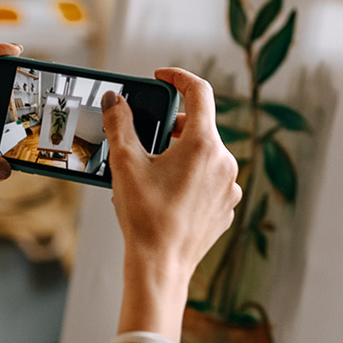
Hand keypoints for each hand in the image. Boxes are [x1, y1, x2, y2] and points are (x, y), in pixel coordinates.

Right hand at [105, 67, 240, 338]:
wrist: (161, 266)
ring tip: (154, 170)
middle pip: (201, 127)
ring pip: (206, 156)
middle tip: (149, 135)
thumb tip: (113, 101)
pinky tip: (168, 194)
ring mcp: (229, 187)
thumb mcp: (125, 163)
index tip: (162, 77)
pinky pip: (210, 181)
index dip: (178, 77)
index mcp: (204, 144)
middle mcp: (225, 162)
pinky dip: (191, 178)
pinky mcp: (226, 208)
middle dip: (174, 125)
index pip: (199, 92)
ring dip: (182, 154)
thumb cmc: (145, 217)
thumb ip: (119, 124)